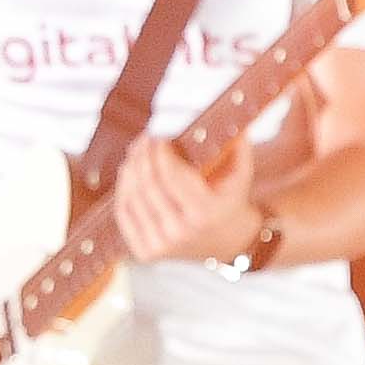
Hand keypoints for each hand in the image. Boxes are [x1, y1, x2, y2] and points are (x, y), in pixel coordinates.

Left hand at [104, 132, 265, 267]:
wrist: (228, 243)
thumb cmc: (231, 201)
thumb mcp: (241, 174)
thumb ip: (237, 144)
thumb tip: (229, 112)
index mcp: (204, 213)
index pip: (170, 174)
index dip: (159, 151)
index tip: (158, 134)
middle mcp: (180, 232)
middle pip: (148, 184)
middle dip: (142, 155)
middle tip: (144, 138)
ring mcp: (161, 245)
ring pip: (132, 197)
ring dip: (130, 169)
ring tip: (136, 152)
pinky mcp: (146, 252)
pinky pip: (124, 214)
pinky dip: (123, 190)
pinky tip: (129, 172)